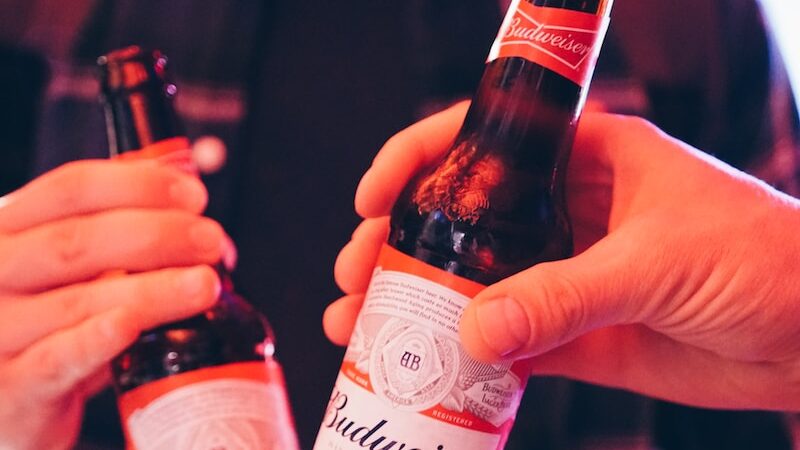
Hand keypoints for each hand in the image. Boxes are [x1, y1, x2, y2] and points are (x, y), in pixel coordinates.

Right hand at [0, 160, 225, 449]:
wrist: (14, 397)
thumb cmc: (51, 316)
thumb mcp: (78, 254)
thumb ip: (124, 205)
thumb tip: (183, 158)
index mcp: (10, 227)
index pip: (71, 188)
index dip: (139, 185)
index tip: (194, 195)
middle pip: (78, 241)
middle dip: (157, 235)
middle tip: (211, 241)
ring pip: (79, 301)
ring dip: (152, 289)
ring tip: (204, 283)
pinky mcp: (12, 388)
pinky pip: (56, 360)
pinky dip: (98, 339)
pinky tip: (132, 324)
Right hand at [324, 102, 799, 410]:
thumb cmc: (765, 259)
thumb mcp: (657, 261)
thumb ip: (564, 296)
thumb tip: (476, 328)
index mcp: (585, 159)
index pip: (483, 141)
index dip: (417, 161)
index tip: (371, 199)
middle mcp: (567, 210)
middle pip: (464, 218)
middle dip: (402, 243)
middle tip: (356, 274)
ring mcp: (568, 273)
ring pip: (477, 282)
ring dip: (422, 303)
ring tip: (364, 324)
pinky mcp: (578, 331)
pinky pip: (510, 340)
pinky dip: (470, 356)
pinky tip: (429, 367)